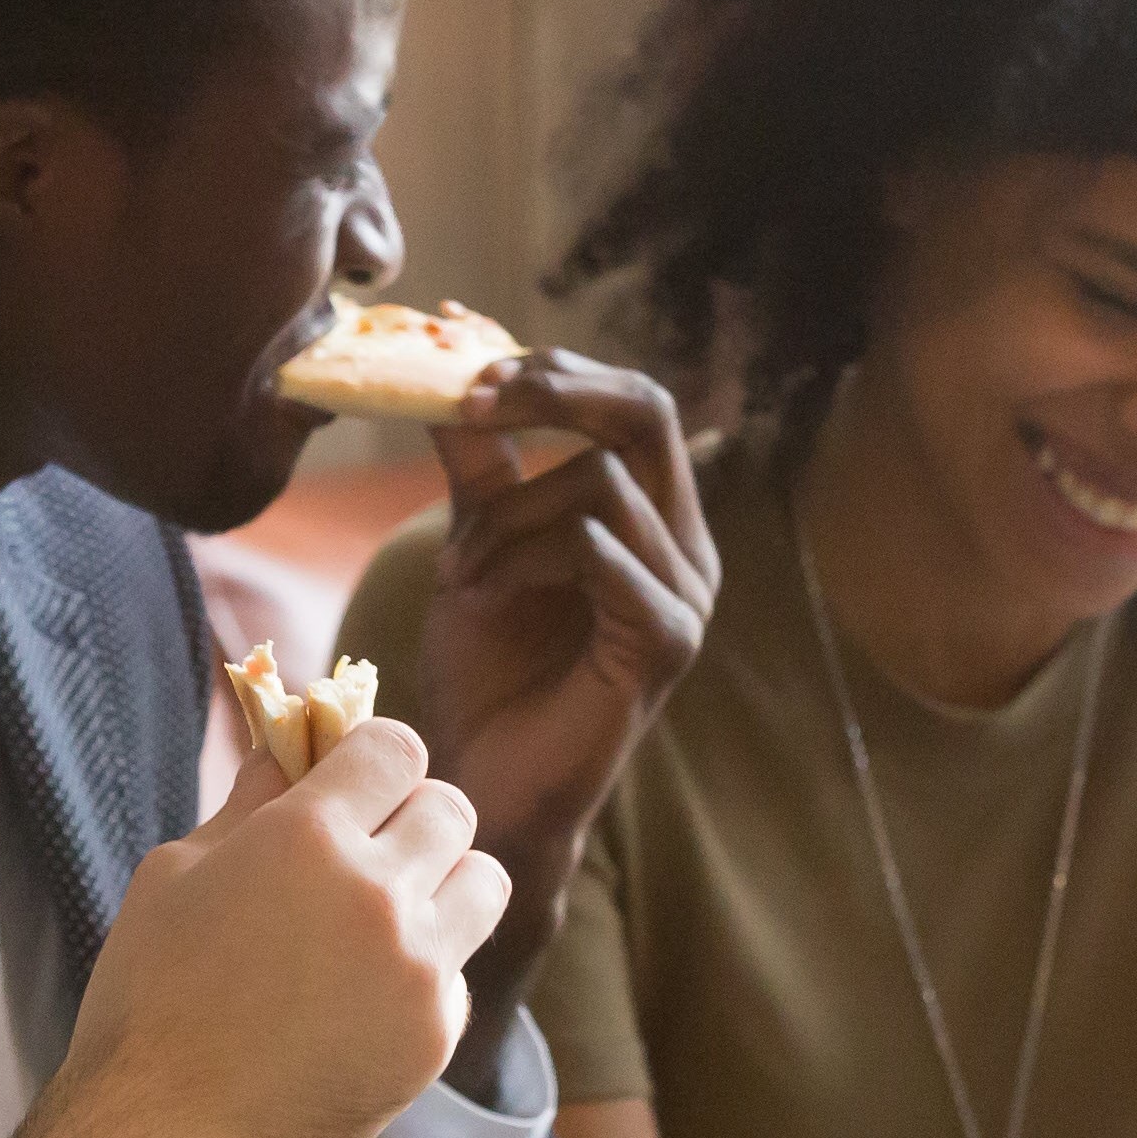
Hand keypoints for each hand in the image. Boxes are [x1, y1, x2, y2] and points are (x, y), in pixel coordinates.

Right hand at [63, 719, 509, 1137]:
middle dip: (410, 816)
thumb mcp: (174, 875)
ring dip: (444, 882)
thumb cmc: (149, 997)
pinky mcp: (435, 1034)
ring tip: (390, 914)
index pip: (396, 748)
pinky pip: (460, 969)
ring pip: (484, 882)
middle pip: (451, 808)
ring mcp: (417, 967)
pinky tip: (365, 997)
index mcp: (307, 837)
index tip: (352, 781)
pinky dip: (426, 970)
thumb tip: (289, 749)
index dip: (373, 758)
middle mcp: (378, 892)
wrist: (167, 1137)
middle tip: (368, 850)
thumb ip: (247, 804)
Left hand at [407, 354, 719, 981]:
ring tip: (458, 569)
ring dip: (509, 514)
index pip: (630, 403)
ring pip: (604, 485)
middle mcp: (687, 548)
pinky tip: (484, 589)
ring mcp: (686, 598)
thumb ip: (479, 460)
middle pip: (647, 415)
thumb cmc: (487, 673)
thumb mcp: (477, 541)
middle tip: (471, 398)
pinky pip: (606, 555)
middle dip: (553, 392)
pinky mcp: (666, 645)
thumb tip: (449, 352)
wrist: (482, 786)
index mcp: (654, 517)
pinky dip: (533, 555)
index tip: (462, 355)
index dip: (555, 368)